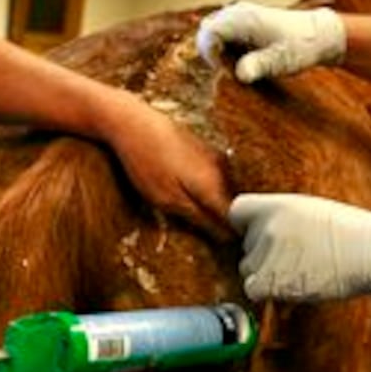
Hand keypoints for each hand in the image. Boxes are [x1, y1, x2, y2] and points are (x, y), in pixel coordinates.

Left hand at [108, 97, 233, 238]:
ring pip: (226, 190)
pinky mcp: (206, 149)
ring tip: (198, 214)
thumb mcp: (167, 200)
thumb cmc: (146, 163)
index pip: (236, 220)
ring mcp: (215, 157)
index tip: (225, 249)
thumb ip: (200, 218)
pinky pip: (217, 177)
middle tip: (209, 235)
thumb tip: (226, 238)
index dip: (232, 237)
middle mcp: (222, 171)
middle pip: (234, 205)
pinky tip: (193, 192)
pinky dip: (211, 189)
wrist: (133, 122)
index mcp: (215, 187)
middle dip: (227, 222)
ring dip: (218, 205)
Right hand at [196, 2, 345, 82]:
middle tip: (233, 72)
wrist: (318, 35)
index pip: (208, 34)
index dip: (211, 56)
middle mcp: (238, 12)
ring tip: (242, 66)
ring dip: (220, 52)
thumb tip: (240, 75)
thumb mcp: (280, 61)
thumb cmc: (300, 47)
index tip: (227, 72)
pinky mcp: (244, 22)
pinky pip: (224, 34)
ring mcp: (240, 15)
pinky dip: (228, 49)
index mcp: (243, 19)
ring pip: (213, 33)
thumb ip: (259, 66)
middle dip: (213, 54)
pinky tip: (246, 60)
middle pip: (206, 32)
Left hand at [229, 193, 370, 301]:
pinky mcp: (273, 281)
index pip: (237, 212)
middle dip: (263, 253)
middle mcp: (267, 227)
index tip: (262, 233)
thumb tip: (258, 231)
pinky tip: (293, 284)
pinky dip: (268, 291)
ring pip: (248, 269)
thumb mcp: (310, 211)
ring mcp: (268, 255)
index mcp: (276, 205)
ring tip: (300, 269)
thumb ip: (280, 219)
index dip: (247, 225)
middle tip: (296, 256)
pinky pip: (254, 289)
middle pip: (245, 245)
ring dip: (266, 273)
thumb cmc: (349, 233)